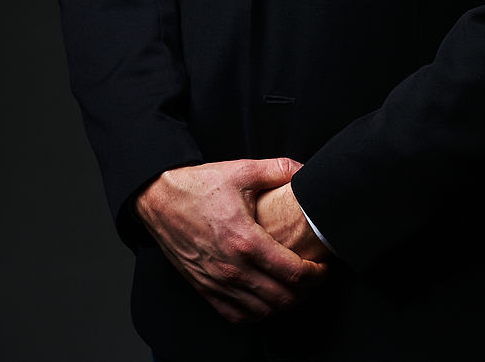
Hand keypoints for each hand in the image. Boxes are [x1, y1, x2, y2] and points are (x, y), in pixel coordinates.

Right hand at [134, 157, 327, 323]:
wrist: (159, 198)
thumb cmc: (200, 185)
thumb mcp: (243, 170)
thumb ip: (279, 169)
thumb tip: (306, 170)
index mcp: (245, 240)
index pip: (293, 272)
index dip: (316, 274)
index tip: (325, 266)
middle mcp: (231, 268)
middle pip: (282, 298)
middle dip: (306, 291)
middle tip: (316, 277)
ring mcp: (216, 282)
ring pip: (262, 311)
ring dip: (285, 303)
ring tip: (296, 287)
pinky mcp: (204, 289)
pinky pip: (237, 315)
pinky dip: (258, 312)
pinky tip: (267, 297)